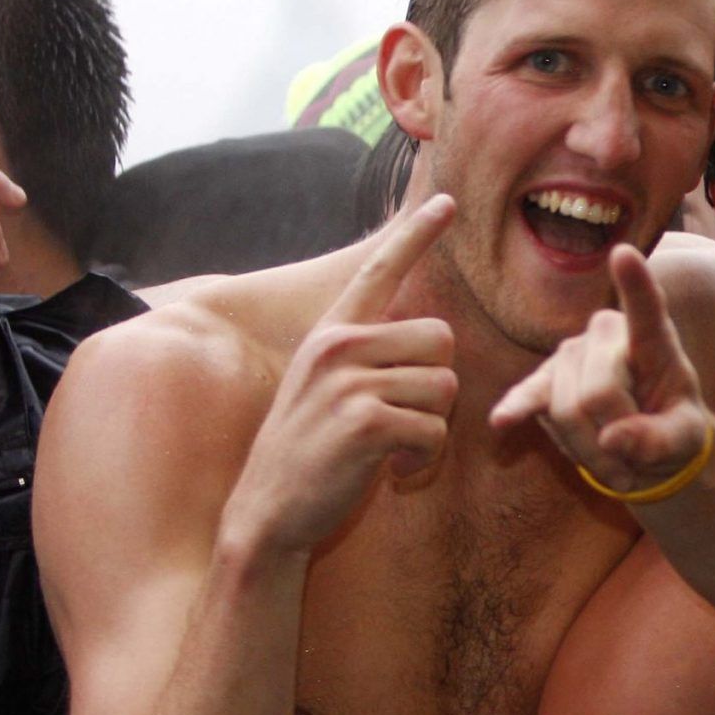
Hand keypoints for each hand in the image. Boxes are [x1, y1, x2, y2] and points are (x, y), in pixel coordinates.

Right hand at [223, 194, 458, 555]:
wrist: (266, 512)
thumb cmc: (309, 455)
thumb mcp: (326, 389)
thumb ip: (366, 356)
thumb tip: (428, 338)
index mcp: (331, 333)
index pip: (378, 270)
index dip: (416, 234)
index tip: (448, 202)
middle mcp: (338, 346)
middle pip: (441, 338)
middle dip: (436, 385)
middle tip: (403, 418)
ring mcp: (349, 381)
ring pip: (443, 387)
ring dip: (430, 427)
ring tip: (389, 448)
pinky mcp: (366, 421)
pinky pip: (434, 430)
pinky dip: (423, 459)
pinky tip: (390, 471)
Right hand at [494, 243, 712, 495]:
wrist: (643, 443)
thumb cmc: (672, 430)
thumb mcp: (684, 440)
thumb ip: (659, 441)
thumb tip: (612, 438)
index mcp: (654, 341)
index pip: (647, 311)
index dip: (635, 285)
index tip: (624, 253)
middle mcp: (607, 334)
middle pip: (598, 394)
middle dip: (613, 439)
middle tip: (635, 460)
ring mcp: (571, 353)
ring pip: (566, 410)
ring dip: (589, 451)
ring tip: (614, 460)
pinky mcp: (544, 380)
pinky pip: (530, 396)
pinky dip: (518, 408)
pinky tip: (503, 421)